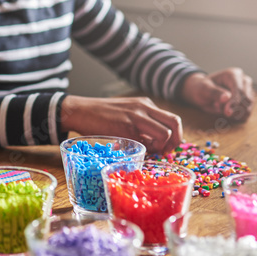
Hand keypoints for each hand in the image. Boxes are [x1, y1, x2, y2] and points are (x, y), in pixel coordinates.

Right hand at [60, 95, 182, 153]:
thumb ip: (141, 126)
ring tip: (149, 151)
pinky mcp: (127, 125)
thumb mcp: (126, 115)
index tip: (165, 147)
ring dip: (162, 146)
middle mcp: (144, 107)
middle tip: (164, 151)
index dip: (174, 136)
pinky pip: (148, 139)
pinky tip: (135, 148)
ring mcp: (137, 115)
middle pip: (175, 123)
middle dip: (175, 141)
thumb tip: (154, 145)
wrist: (80, 111)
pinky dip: (147, 148)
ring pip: (166, 132)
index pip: (172, 119)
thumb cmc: (101, 117)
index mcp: (145, 104)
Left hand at [180, 68, 254, 121]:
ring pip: (247, 107)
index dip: (235, 103)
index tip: (227, 113)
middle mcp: (244, 81)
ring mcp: (248, 91)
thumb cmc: (202, 88)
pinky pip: (247, 113)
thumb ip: (214, 92)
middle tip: (220, 109)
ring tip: (220, 108)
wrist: (203, 93)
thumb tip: (226, 97)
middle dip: (234, 109)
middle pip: (246, 100)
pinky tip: (226, 112)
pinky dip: (237, 117)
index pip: (239, 90)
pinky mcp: (248, 101)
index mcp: (233, 74)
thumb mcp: (204, 89)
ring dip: (234, 113)